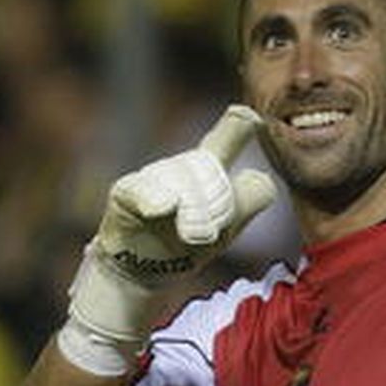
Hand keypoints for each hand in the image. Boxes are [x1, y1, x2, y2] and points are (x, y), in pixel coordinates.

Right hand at [60, 105, 275, 373]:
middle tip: (204, 233)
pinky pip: (146, 190)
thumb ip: (251, 197)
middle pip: (212, 175)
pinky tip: (163, 209)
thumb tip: (259, 177)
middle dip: (218, 207)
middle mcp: (181, 168)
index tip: (249, 116)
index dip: (238, 129)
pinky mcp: (127, 191)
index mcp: (209, 171)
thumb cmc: (187, 244)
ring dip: (192, 212)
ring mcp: (153, 178)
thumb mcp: (229, 225)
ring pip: (184, 184)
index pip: (227, 139)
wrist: (142, 269)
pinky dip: (156, 199)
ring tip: (186, 235)